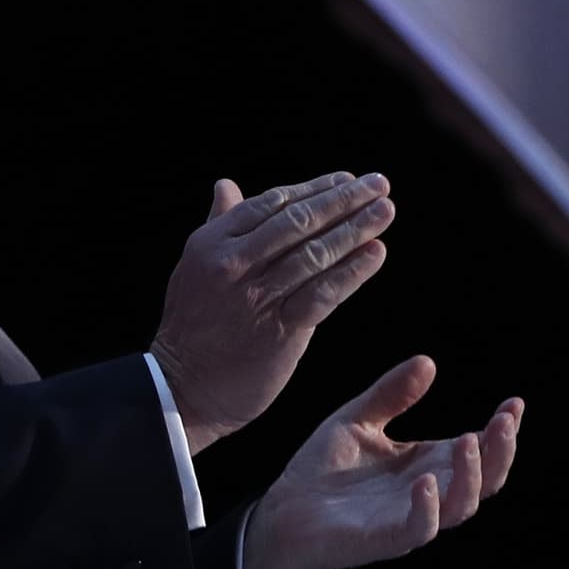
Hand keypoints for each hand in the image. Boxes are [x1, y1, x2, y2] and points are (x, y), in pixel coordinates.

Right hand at [147, 173, 393, 453]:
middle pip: (297, 222)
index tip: (347, 179)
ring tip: (385, 212)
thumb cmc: (194, 325)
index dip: (315, 189)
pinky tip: (375, 254)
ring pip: (313, 255)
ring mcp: (254, 298)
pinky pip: (322, 295)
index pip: (273, 203)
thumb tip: (226, 184)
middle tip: (379, 184)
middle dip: (343, 200)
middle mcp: (232, 265)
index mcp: (212, 243)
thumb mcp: (195, 266)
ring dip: (355, 230)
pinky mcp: (276, 331)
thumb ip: (219, 224)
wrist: (183, 389)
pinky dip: (351, 273)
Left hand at [242, 357, 520, 568]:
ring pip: (461, 506)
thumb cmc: (322, 471)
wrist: (281, 512)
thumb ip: (391, 395)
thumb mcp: (356, 420)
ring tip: (467, 441)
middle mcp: (427, 493)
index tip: (514, 403)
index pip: (479, 449)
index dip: (501, 429)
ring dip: (471, 476)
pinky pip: (418, 530)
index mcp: (427, 465)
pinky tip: (426, 481)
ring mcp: (408, 519)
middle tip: (504, 421)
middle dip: (500, 451)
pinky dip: (428, 508)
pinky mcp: (383, 541)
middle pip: (485, 480)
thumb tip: (428, 361)